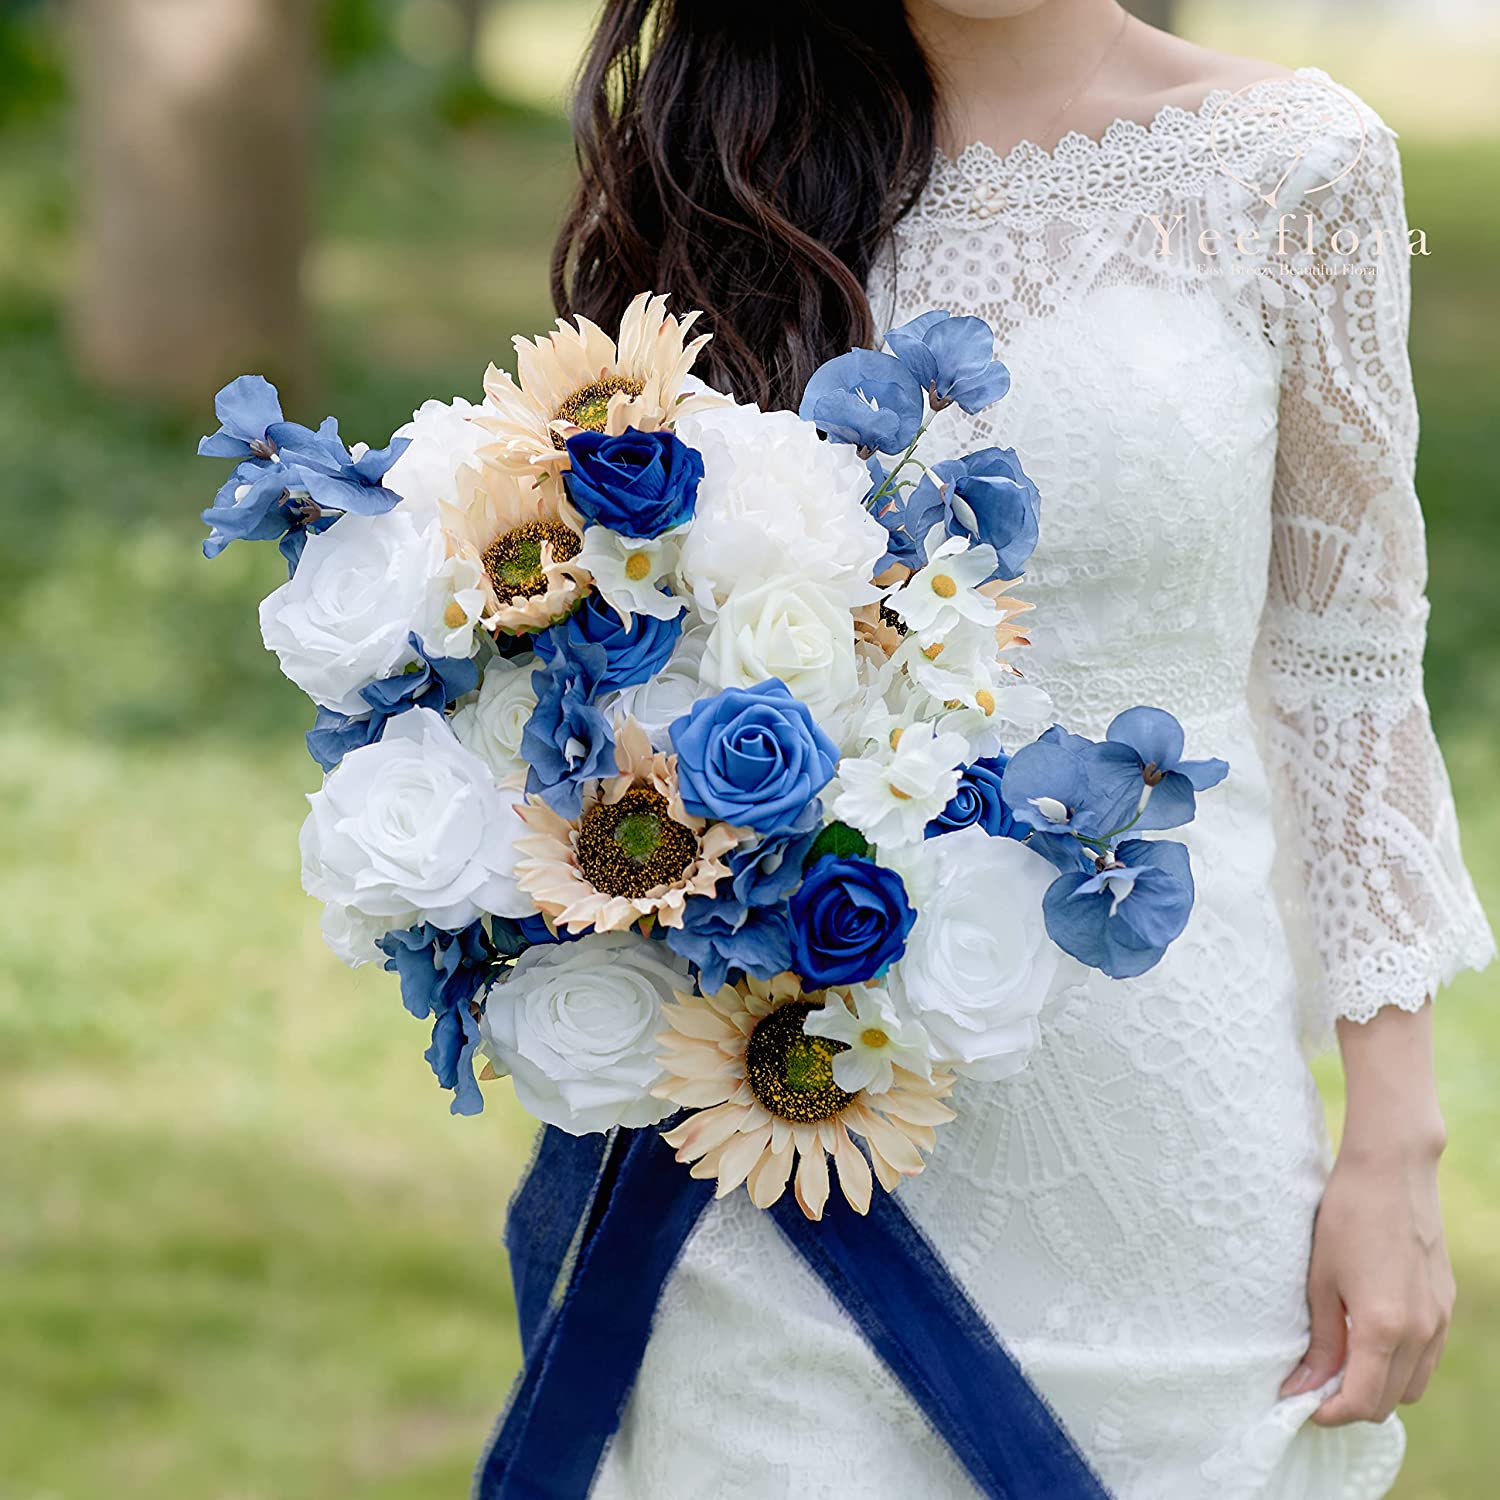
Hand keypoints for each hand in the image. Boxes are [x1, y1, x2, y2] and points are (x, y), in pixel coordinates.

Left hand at [1281, 1009, 1452, 1424]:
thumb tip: (1303, 1386)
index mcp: (1386, 1328)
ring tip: (1340, 1362)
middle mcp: (1422, 1332)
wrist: (1391, 1170)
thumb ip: (1321, 1339)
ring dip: (1379, 1386)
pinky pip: (1427, 1356)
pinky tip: (1369, 1339)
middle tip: (1315, 1386)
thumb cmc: (1346, 1216)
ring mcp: (1440, 1318)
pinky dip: (1401, 1363)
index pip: (1363, 1400)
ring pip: (1414, 1383)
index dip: (1330, 1412)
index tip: (1301, 1405)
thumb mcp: (1321, 1279)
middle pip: (1390, 1400)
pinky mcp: (1445, 1303)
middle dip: (1352, 1403)